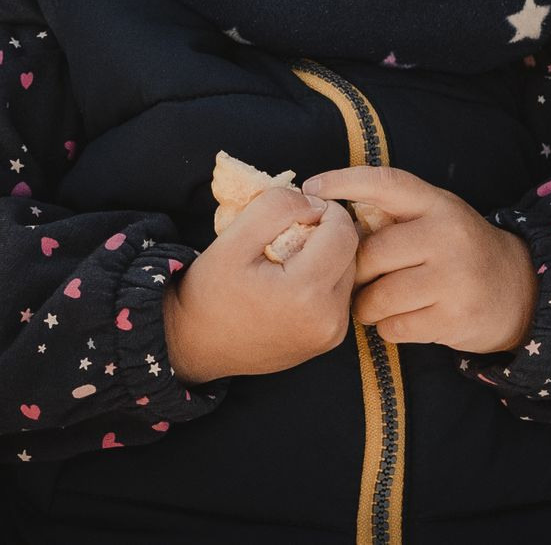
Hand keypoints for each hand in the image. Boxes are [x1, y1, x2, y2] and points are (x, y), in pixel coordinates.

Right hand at [164, 185, 358, 384]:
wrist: (198, 347)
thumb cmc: (210, 294)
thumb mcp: (232, 241)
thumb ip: (276, 209)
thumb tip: (315, 203)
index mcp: (305, 293)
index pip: (342, 229)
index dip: (321, 209)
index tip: (291, 213)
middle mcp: (328, 318)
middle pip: (351, 249)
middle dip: (325, 232)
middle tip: (285, 236)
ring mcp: (332, 333)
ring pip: (350, 269)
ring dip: (326, 254)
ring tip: (286, 260)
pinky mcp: (331, 340)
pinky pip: (341, 292)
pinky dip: (324, 277)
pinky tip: (292, 280)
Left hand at [305, 166, 536, 356]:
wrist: (517, 290)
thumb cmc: (459, 251)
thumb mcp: (437, 217)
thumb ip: (395, 215)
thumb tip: (330, 224)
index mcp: (438, 204)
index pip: (385, 183)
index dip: (344, 181)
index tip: (312, 188)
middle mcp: (447, 236)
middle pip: (370, 254)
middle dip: (354, 273)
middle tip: (358, 280)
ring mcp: (453, 278)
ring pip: (378, 296)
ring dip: (367, 306)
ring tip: (377, 303)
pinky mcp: (454, 318)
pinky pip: (394, 326)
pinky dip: (389, 327)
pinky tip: (403, 319)